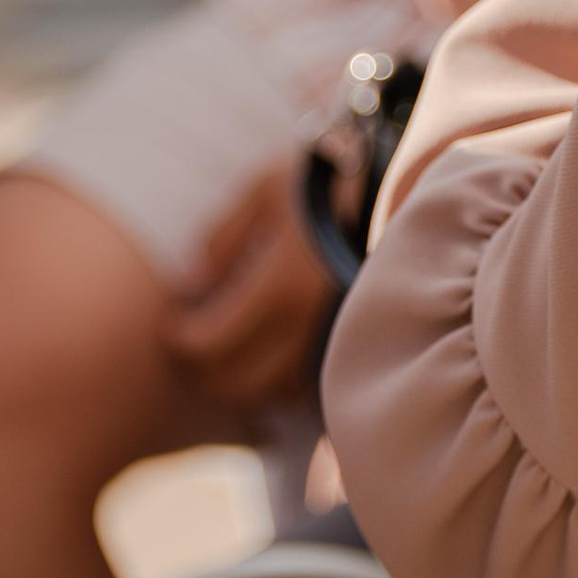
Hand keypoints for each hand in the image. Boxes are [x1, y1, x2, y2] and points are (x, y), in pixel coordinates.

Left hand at [162, 163, 335, 406]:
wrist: (403, 191)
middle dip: (202, 370)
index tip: (173, 323)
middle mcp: (305, 326)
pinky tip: (269, 352)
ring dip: (240, 380)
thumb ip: (222, 240)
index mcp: (278, 287)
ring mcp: (332, 341)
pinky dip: (278, 380)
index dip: (178, 339)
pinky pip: (305, 387)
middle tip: (192, 344)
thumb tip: (191, 286)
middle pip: (235, 384)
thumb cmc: (327, 184)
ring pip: (271, 393)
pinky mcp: (349, 345)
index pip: (207, 345)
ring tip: (228, 349)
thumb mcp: (265, 192)